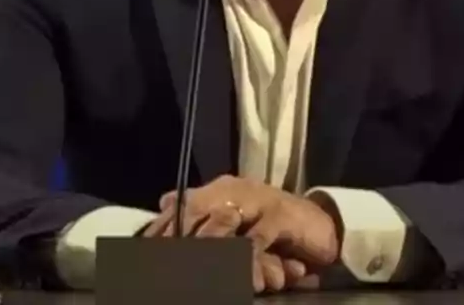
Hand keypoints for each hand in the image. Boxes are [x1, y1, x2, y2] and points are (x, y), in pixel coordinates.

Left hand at [145, 175, 339, 291]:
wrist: (319, 225)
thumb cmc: (272, 228)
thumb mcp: (236, 222)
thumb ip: (203, 211)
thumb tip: (165, 201)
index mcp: (220, 189)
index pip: (183, 205)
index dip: (162, 227)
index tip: (144, 249)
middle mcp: (235, 189)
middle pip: (195, 210)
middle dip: (177, 236)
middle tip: (164, 261)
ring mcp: (258, 200)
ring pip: (222, 223)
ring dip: (206, 247)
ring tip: (194, 268)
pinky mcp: (280, 215)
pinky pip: (256, 239)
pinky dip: (244, 259)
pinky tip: (236, 274)